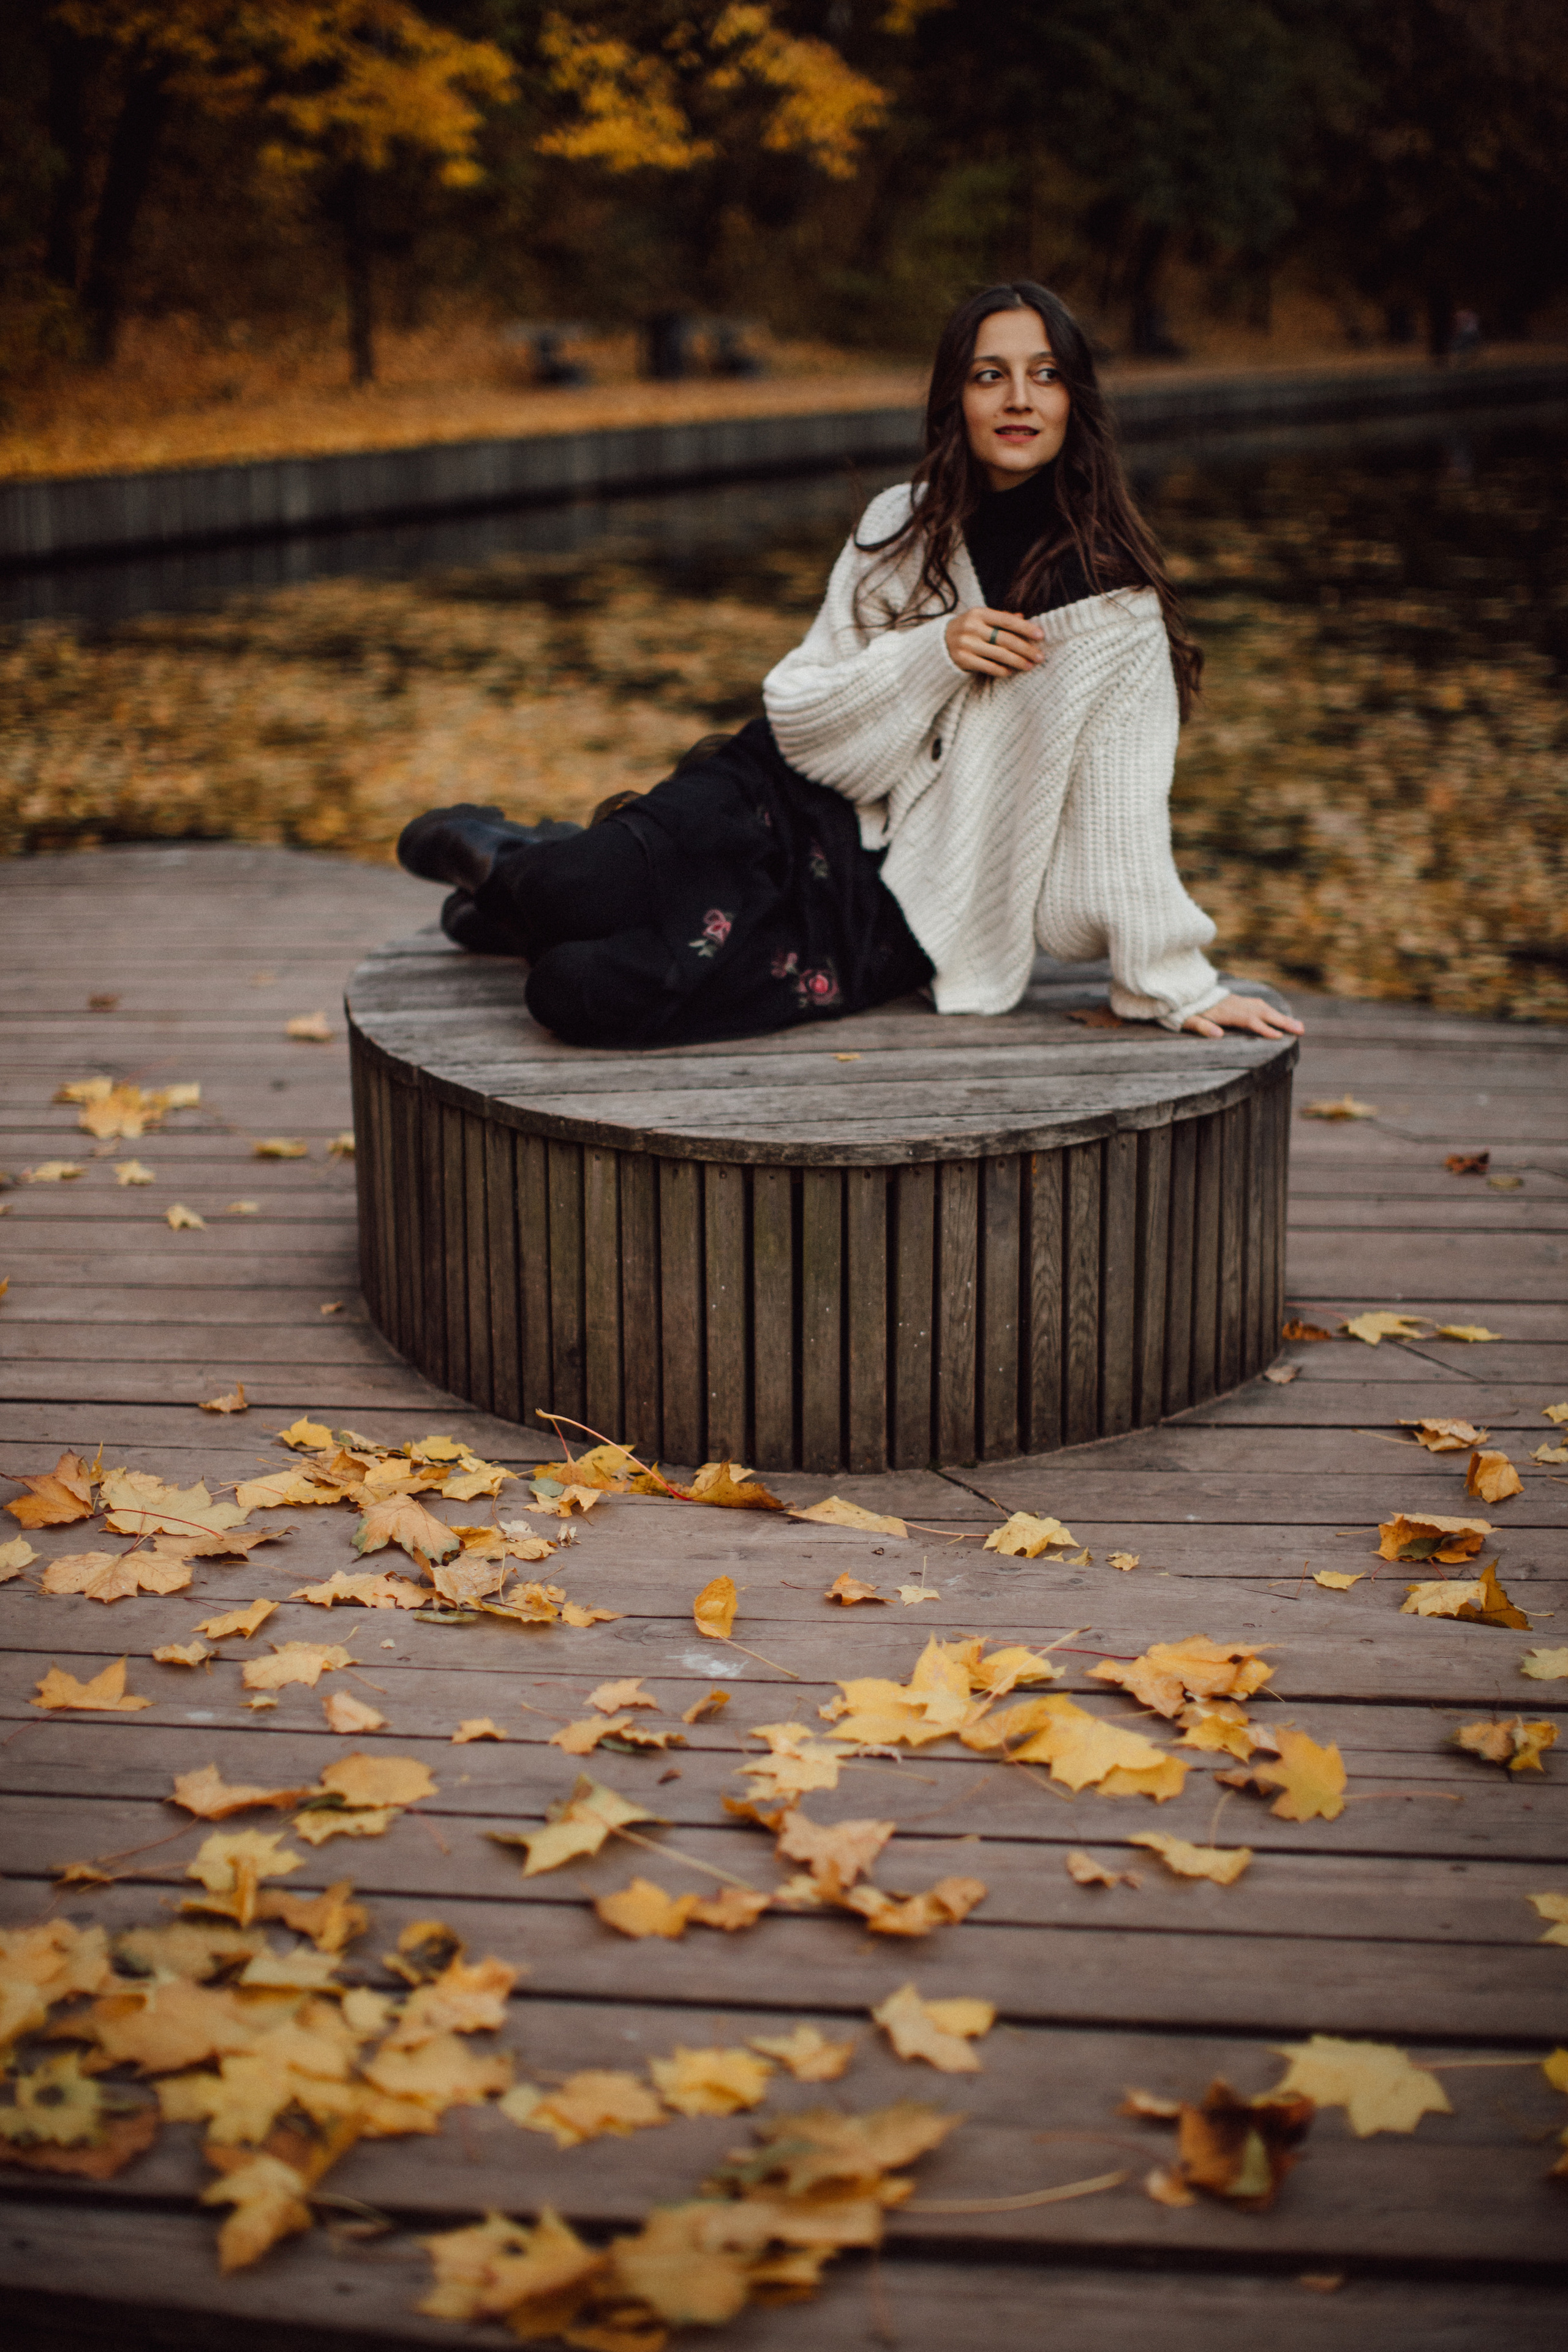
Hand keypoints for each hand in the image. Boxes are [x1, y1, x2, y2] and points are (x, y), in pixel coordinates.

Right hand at [946, 604, 1043, 677]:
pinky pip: (987, 667)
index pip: (1007, 620)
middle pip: (1005, 639)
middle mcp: (972, 627)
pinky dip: (1001, 670)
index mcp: (979, 613)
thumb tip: (1023, 617)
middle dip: (1025, 648)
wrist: (939, 643)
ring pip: (999, 654)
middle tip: (1040, 656)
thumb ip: (1001, 619)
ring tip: (1030, 666)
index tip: (1041, 635)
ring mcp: (966, 644)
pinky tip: (1011, 672)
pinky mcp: (962, 660)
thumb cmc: (968, 629)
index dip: (1025, 628)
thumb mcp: (981, 619)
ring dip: (1017, 661)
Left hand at [1183, 992, 1303, 1040]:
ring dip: (1282, 1017)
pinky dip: (1271, 1010)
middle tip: (1301, 1030)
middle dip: (1283, 1022)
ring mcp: (1238, 1002)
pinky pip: (1259, 1005)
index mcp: (1225, 1012)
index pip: (1249, 1020)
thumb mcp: (1189, 1020)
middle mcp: (1235, 1005)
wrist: (1183, 991)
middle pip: (1263, 1013)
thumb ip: (1202, 1027)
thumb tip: (1218, 1035)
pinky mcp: (1238, 1001)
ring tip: (1299, 1027)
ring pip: (1264, 1008)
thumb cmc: (1186, 1010)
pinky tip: (1280, 1016)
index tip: (1279, 1036)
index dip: (1264, 1028)